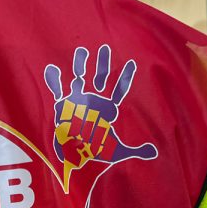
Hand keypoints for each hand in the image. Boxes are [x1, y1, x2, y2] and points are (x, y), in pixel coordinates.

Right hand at [43, 45, 154, 188]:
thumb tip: (154, 152)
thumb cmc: (97, 153)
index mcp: (107, 109)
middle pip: (99, 78)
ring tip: (81, 51)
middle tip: (105, 48)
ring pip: (79, 79)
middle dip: (102, 64)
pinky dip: (55, 80)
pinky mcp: (62, 107)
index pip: (118, 90)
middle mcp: (93, 101)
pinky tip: (52, 68)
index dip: (124, 77)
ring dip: (79, 65)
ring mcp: (77, 102)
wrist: (77, 159)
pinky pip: (58, 91)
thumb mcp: (118, 151)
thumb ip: (136, 150)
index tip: (131, 63)